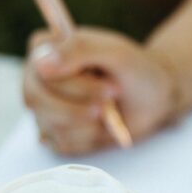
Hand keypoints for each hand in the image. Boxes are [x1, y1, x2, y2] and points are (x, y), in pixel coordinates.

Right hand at [23, 27, 176, 154]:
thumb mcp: (115, 52)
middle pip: (37, 100)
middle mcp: (38, 77)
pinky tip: (103, 126)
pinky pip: (63, 144)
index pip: (39, 70)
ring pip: (50, 124)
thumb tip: (41, 65)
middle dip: (79, 107)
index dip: (75, 85)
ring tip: (110, 111)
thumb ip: (79, 50)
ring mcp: (45, 106)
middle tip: (111, 103)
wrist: (154, 98)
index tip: (111, 88)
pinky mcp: (57, 132)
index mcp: (45, 48)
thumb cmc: (135, 70)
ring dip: (88, 123)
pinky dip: (89, 139)